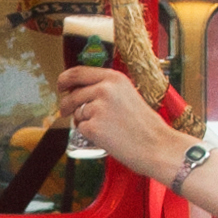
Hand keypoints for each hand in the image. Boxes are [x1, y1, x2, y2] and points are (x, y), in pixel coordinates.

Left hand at [59, 62, 190, 181]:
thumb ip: (106, 89)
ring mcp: (98, 108)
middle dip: (66, 105)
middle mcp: (104, 89)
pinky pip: (80, 129)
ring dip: (83, 122)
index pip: (78, 72)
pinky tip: (105, 137)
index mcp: (113, 78)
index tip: (61, 86)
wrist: (156, 145)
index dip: (65, 79)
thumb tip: (79, 91)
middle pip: (72, 94)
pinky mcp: (93, 127)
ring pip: (77, 113)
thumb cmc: (144, 124)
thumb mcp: (127, 94)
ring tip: (104, 128)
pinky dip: (88, 135)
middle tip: (66, 112)